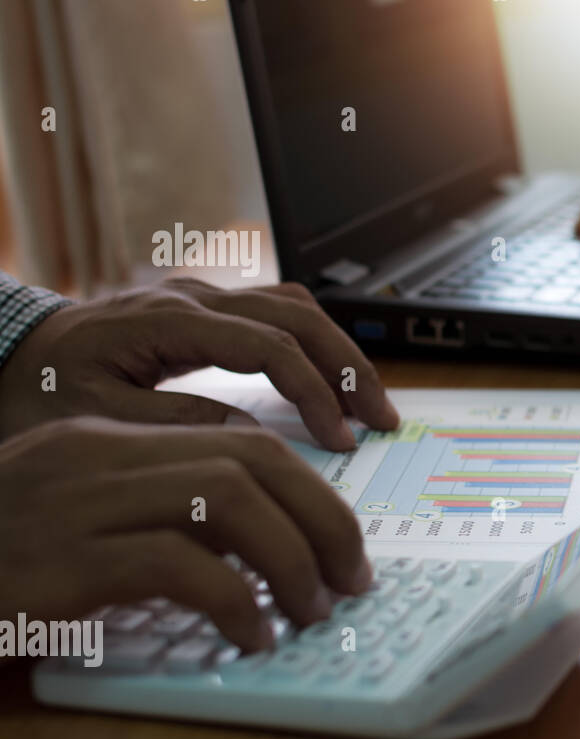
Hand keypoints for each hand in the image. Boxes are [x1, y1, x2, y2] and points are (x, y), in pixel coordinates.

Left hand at [0, 278, 398, 450]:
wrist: (3, 357)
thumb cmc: (34, 394)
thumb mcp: (95, 420)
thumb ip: (177, 424)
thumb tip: (254, 434)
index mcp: (166, 321)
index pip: (270, 347)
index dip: (314, 392)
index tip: (339, 440)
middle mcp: (191, 298)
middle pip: (300, 316)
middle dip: (349, 367)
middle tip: (382, 420)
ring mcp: (200, 299)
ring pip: (296, 308)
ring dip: (339, 352)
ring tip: (368, 404)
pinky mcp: (203, 313)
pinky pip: (276, 315)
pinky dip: (313, 347)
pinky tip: (326, 384)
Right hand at [0, 417, 369, 652]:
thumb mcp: (83, 519)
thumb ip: (160, 512)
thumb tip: (261, 539)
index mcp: (109, 441)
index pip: (240, 441)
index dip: (309, 489)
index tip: (341, 541)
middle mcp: (98, 456)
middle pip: (251, 461)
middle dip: (322, 518)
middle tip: (350, 576)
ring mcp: (77, 502)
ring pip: (228, 501)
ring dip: (291, 558)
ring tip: (312, 608)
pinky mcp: (62, 561)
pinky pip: (180, 566)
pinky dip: (236, 601)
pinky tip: (251, 634)